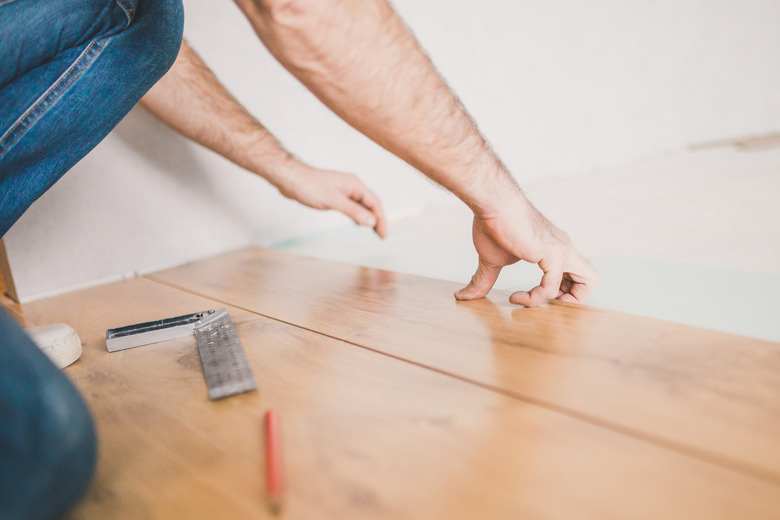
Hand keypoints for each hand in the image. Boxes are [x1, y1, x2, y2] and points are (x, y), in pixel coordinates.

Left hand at [275, 163, 387, 237]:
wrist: (290, 178)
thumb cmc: (309, 186)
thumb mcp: (333, 200)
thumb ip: (353, 211)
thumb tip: (371, 222)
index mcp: (355, 184)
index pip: (375, 203)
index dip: (381, 219)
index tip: (383, 235)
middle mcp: (352, 186)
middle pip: (371, 204)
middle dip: (378, 219)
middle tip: (381, 236)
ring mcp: (344, 190)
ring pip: (362, 205)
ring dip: (369, 218)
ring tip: (374, 231)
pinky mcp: (335, 194)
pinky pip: (352, 206)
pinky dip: (358, 215)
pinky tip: (357, 222)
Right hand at [454, 192, 596, 305]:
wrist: (492, 205)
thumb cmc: (493, 225)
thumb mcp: (491, 260)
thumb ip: (483, 280)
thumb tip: (463, 295)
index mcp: (554, 247)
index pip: (573, 274)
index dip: (560, 290)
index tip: (533, 294)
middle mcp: (563, 247)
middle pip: (588, 278)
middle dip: (570, 298)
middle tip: (538, 300)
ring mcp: (561, 250)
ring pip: (587, 281)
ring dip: (561, 301)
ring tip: (527, 301)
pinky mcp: (553, 254)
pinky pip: (551, 286)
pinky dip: (534, 297)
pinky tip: (515, 296)